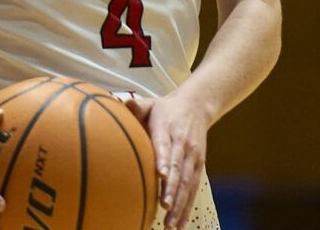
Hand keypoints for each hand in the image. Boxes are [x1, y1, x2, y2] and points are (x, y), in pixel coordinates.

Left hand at [126, 93, 210, 229]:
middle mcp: (182, 144)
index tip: (161, 174)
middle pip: (179, 169)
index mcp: (167, 128)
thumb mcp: (151, 103)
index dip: (164, 159)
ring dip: (180, 205)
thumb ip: (136, 106)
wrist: (196, 106)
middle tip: (164, 206)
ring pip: (188, 183)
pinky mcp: (198, 166)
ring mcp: (192, 157)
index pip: (165, 145)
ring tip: (170, 224)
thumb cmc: (165, 109)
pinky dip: (187, 207)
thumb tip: (121, 102)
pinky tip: (179, 225)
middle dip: (172, 189)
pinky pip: (193, 189)